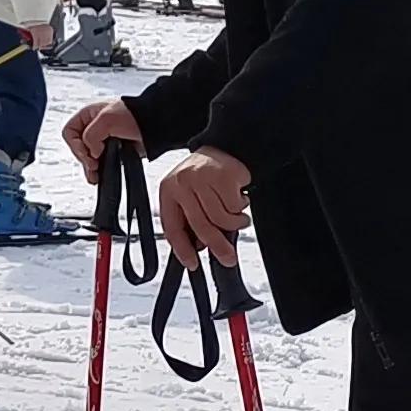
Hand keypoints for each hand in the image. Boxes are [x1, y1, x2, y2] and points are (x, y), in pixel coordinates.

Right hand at [59, 97, 140, 177]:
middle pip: (77, 147)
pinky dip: (98, 171)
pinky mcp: (113, 151)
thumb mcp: (106, 119)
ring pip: (87, 157)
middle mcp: (94, 127)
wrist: (157, 125)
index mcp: (88, 115)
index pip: (69, 132)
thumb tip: (92, 152)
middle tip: (94, 165)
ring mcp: (104, 140)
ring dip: (90, 167)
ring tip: (95, 175)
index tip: (89, 153)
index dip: (75, 145)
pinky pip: (99, 163)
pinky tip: (100, 175)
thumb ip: (91, 135)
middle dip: (84, 158)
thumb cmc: (136, 115)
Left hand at [153, 147, 251, 263]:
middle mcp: (182, 183)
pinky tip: (239, 198)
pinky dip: (241, 208)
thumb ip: (190, 220)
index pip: (172, 227)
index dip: (183, 249)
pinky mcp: (222, 176)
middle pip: (200, 225)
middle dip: (217, 246)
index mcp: (169, 190)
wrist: (227, 147)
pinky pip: (235, 206)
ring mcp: (202, 178)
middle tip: (228, 258)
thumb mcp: (190, 196)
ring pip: (221, 218)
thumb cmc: (207, 175)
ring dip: (234, 223)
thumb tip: (199, 247)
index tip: (192, 263)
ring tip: (238, 217)